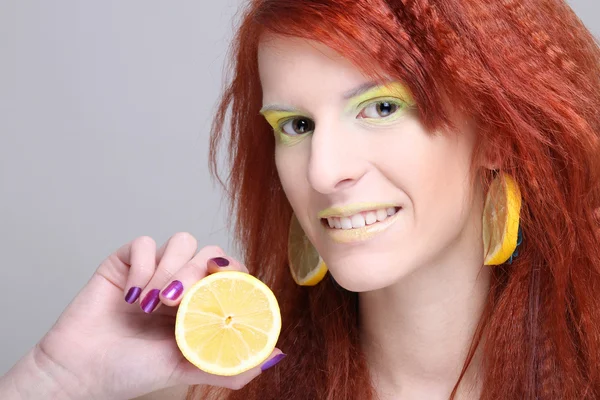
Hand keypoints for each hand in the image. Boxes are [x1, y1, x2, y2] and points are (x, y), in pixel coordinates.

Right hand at [4, 233, 283, 399]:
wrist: (80, 371)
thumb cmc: (131, 372)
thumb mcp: (186, 370)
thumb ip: (229, 364)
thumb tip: (276, 354)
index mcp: (201, 304)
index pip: (232, 273)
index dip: (233, 274)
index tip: (222, 292)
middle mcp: (182, 283)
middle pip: (210, 253)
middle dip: (196, 272)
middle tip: (177, 302)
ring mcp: (155, 270)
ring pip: (182, 241)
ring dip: (171, 268)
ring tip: (153, 304)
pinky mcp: (127, 262)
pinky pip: (145, 243)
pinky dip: (143, 266)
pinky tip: (132, 296)